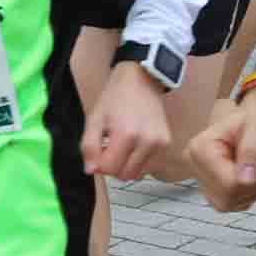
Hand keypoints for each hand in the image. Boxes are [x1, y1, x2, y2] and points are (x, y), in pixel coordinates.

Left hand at [82, 63, 172, 180]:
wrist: (141, 80)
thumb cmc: (116, 97)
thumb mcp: (94, 119)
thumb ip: (89, 147)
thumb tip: (91, 170)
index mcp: (127, 134)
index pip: (110, 169)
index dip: (99, 166)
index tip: (96, 155)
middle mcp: (147, 141)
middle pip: (125, 174)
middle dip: (112, 167)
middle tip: (107, 150)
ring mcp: (160, 144)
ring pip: (137, 173)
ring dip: (125, 165)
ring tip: (120, 145)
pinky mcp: (166, 144)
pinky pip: (148, 165)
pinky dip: (137, 161)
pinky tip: (132, 144)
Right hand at [189, 86, 255, 212]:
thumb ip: (253, 150)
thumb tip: (245, 179)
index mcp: (199, 148)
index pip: (229, 184)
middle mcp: (193, 164)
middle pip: (227, 197)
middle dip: (254, 186)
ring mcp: (199, 178)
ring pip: (228, 204)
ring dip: (251, 191)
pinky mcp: (208, 188)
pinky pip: (229, 205)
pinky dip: (246, 195)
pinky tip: (252, 176)